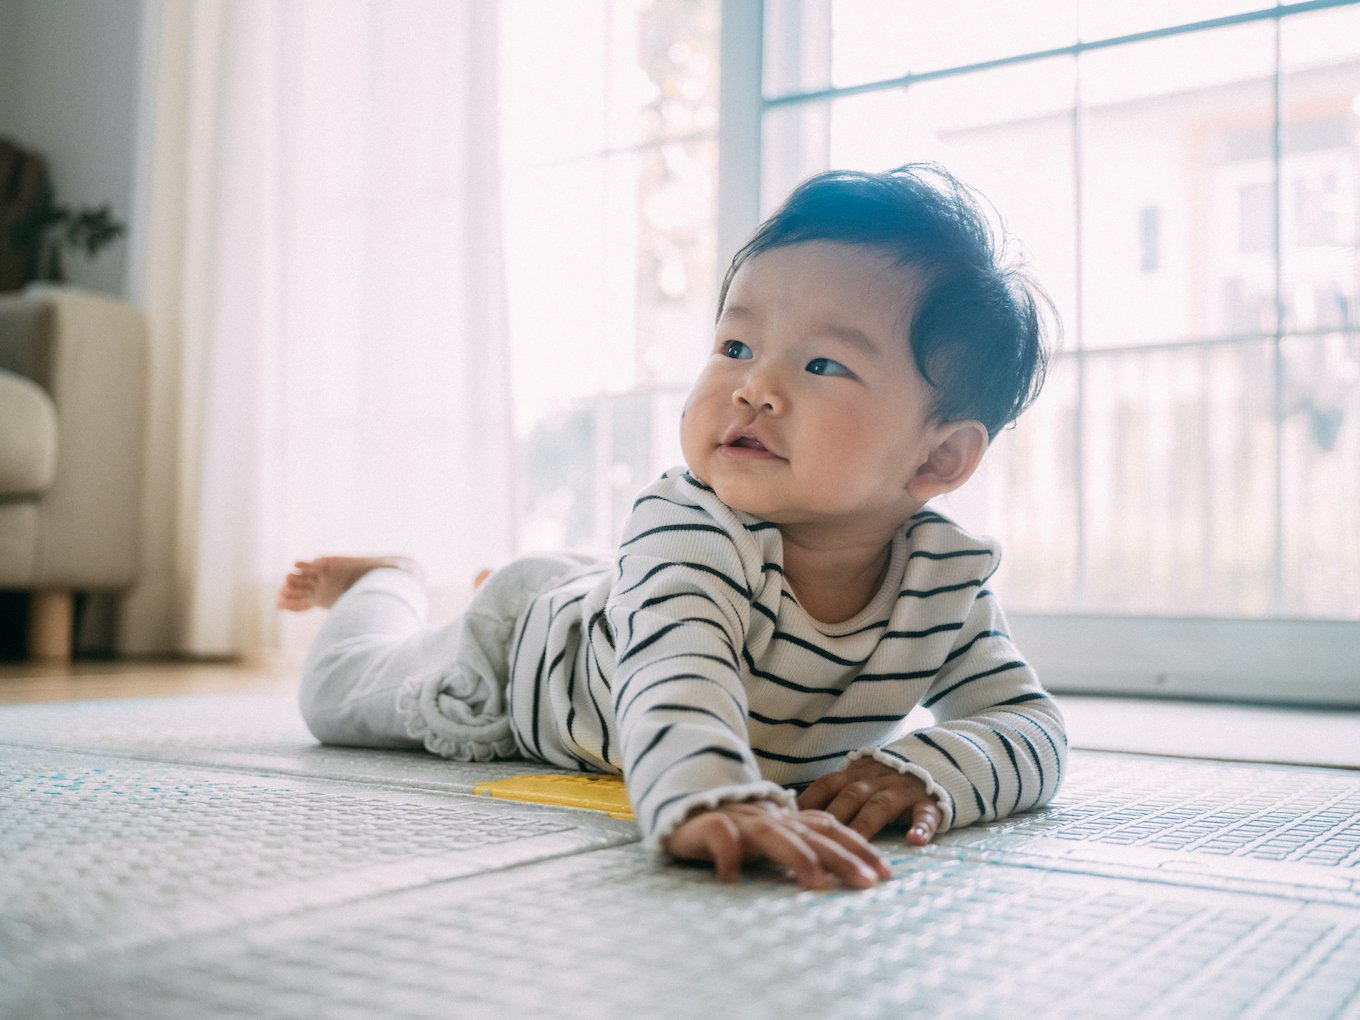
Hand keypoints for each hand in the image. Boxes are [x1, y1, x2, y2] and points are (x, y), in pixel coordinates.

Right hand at [663, 800, 892, 889]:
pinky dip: (727, 855)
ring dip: (796, 856)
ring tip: (816, 883)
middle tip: (867, 883)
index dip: (860, 848)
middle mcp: (771, 817)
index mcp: (789, 819)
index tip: (887, 874)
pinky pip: (720, 837)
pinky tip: (731, 878)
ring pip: (773, 835)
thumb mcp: (775, 837)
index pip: (832, 829)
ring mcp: (741, 819)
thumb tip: (846, 873)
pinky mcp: (708, 824)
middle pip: (812, 835)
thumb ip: (803, 847)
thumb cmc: (736, 828)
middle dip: (842, 858)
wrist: (685, 802)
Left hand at [797, 758, 941, 845]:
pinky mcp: (929, 801)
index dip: (809, 800)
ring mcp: (902, 790)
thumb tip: (793, 816)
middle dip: (836, 816)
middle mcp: (876, 780)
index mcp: (855, 775)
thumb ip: (834, 795)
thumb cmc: (886, 782)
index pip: (827, 784)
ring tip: (857, 842)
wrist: (935, 760)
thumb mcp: (859, 780)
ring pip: (882, 804)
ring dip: (867, 822)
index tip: (791, 820)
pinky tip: (915, 840)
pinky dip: (921, 826)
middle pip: (852, 795)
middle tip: (819, 839)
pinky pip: (926, 813)